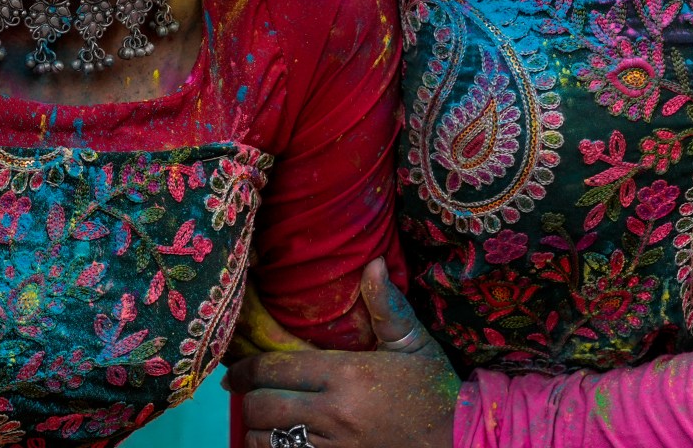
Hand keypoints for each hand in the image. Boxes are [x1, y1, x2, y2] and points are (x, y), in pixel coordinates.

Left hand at [226, 260, 457, 447]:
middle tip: (241, 391)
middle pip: (264, 407)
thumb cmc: (433, 389)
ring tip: (258, 419)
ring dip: (257, 430)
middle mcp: (335, 413)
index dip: (246, 370)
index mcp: (347, 374)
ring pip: (269, 441)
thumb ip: (387, 306)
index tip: (234, 371)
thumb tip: (372, 263)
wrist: (459, 440)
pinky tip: (277, 443)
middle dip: (247, 399)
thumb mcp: (413, 343)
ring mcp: (335, 447)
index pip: (276, 370)